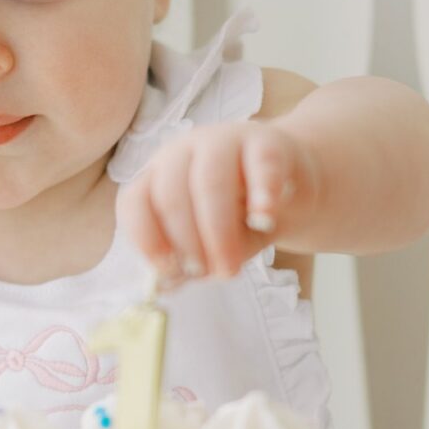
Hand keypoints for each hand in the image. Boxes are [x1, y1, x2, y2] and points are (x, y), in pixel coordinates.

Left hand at [116, 119, 313, 288]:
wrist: (293, 188)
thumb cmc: (242, 217)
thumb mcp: (211, 243)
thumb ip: (188, 263)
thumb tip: (163, 287)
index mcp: (159, 176)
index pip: (135, 201)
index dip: (146, 237)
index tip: (167, 269)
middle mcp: (184, 153)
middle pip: (171, 194)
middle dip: (187, 241)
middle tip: (210, 273)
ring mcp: (225, 141)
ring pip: (210, 180)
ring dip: (218, 229)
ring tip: (232, 265)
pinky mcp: (268, 143)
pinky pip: (261, 164)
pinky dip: (262, 193)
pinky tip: (264, 219)